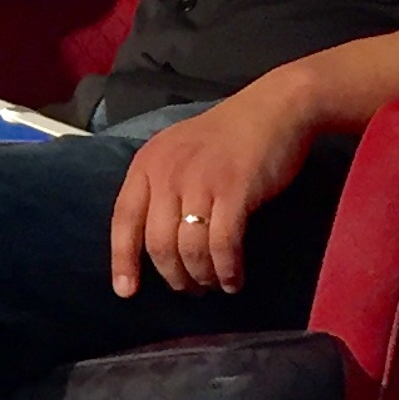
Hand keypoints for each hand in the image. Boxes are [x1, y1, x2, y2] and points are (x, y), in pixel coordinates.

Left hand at [107, 71, 320, 297]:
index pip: (123, 220)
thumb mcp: (179, 153)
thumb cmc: (228, 136)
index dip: (122, 260)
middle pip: (157, 243)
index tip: (126, 291)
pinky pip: (223, 244)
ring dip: (202, 276)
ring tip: (214, 285)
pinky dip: (227, 269)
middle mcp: (167, 173)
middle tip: (190, 289)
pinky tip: (233, 279)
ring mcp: (200, 181)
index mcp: (147, 164)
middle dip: (173, 276)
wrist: (276, 108)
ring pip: (189, 249)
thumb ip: (162, 187)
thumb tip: (157, 241)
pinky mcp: (234, 190)